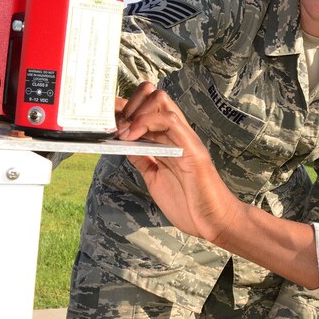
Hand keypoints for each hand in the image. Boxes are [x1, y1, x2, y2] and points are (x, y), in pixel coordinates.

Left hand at [116, 82, 241, 241]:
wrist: (214, 221)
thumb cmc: (190, 205)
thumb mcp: (155, 179)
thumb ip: (143, 160)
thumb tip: (125, 146)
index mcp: (170, 141)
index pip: (148, 109)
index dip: (125, 106)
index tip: (104, 114)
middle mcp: (178, 134)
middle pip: (153, 96)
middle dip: (128, 103)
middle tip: (113, 125)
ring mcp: (185, 138)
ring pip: (161, 101)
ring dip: (135, 111)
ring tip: (121, 132)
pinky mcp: (191, 147)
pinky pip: (170, 120)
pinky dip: (146, 122)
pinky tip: (131, 136)